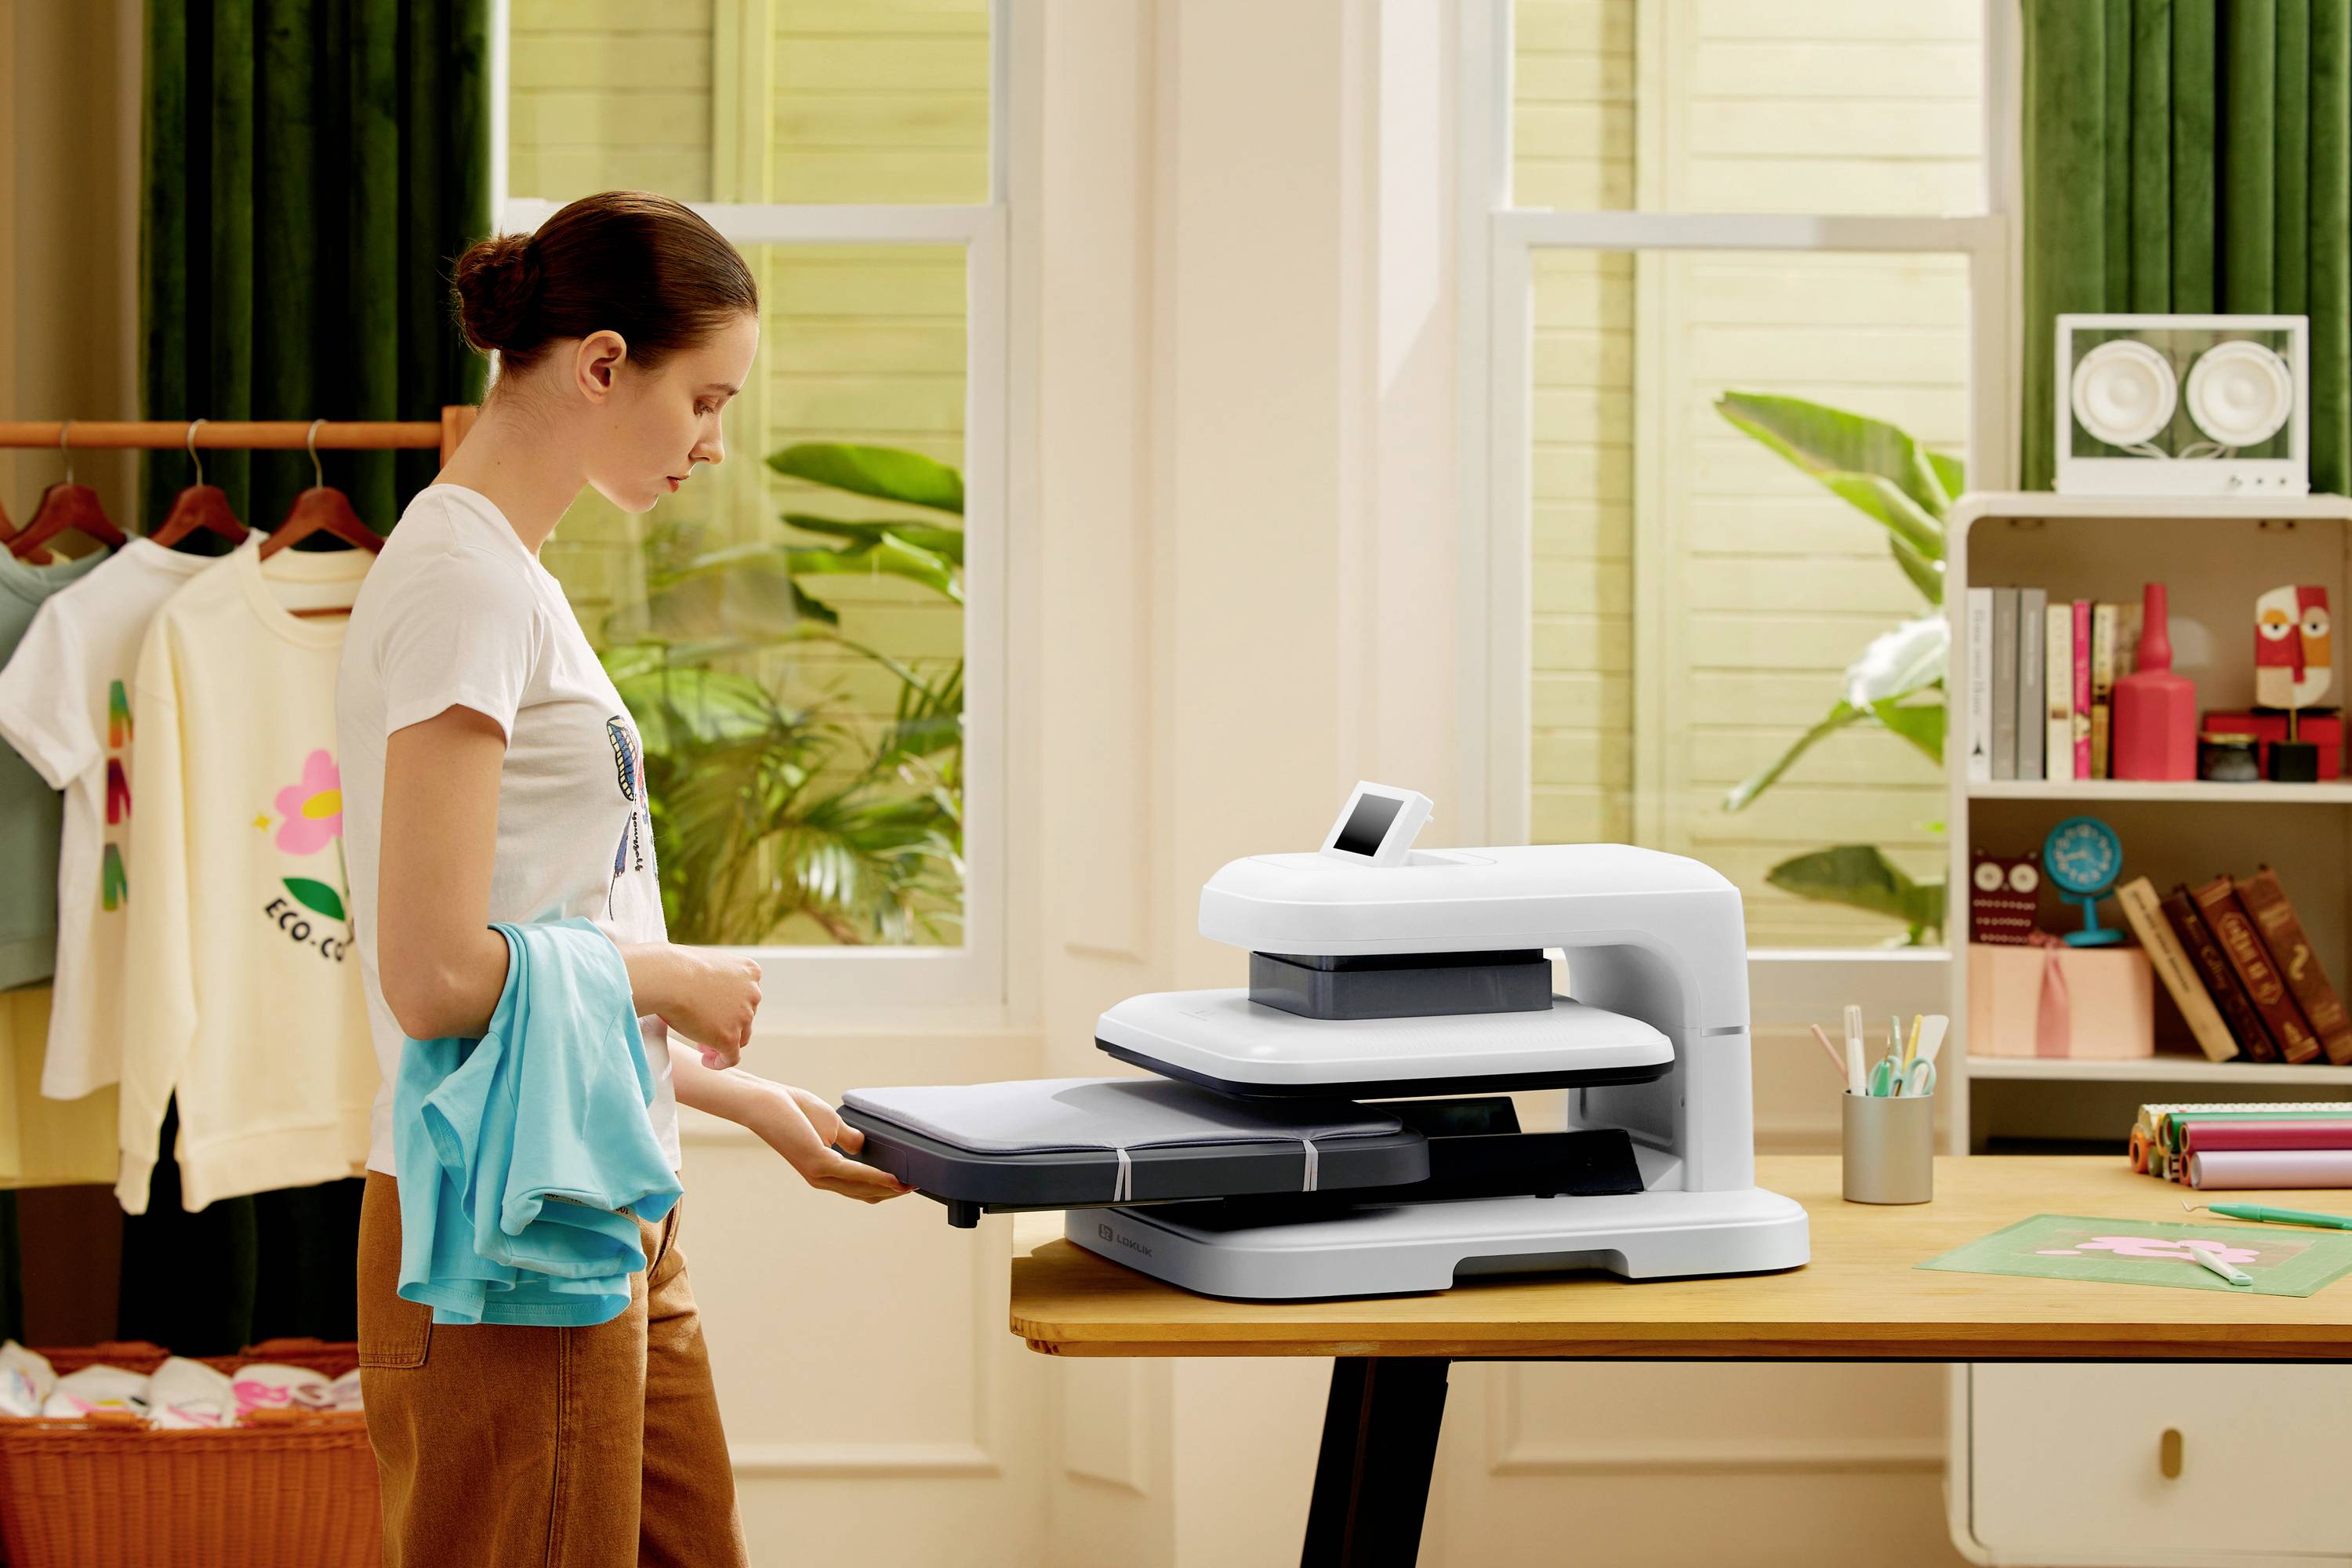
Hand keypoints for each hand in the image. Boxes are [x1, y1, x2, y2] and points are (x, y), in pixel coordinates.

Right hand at [658, 947, 760, 1068]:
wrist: (666, 977)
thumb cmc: (675, 968)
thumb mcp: (706, 965)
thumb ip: (716, 980)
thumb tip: (708, 998)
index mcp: (749, 971)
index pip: (746, 996)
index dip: (730, 1008)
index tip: (713, 1013)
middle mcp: (753, 993)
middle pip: (745, 1017)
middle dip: (727, 1026)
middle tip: (705, 1031)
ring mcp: (743, 1016)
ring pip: (739, 1038)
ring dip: (723, 1043)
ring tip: (703, 1047)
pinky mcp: (729, 1037)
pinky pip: (731, 1058)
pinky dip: (720, 1062)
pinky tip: (707, 1061)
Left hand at [751, 1083, 911, 1202]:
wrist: (768, 1102)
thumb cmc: (794, 1109)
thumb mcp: (831, 1125)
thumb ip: (849, 1139)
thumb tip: (865, 1146)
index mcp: (824, 1170)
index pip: (858, 1188)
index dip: (883, 1189)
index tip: (906, 1184)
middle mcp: (821, 1178)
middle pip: (864, 1194)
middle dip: (891, 1192)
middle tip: (916, 1186)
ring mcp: (820, 1173)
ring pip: (862, 1189)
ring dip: (889, 1188)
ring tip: (911, 1185)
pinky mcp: (819, 1164)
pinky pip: (855, 1175)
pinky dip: (877, 1178)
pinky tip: (893, 1178)